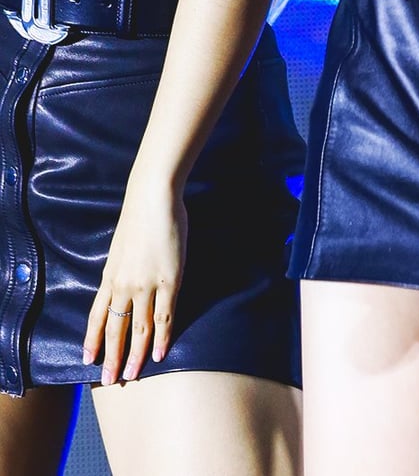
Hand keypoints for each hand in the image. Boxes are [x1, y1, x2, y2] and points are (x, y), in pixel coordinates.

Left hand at [84, 181, 187, 384]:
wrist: (153, 199)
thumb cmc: (139, 219)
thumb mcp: (120, 249)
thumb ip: (120, 271)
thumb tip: (120, 289)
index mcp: (109, 276)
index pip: (96, 315)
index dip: (91, 339)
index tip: (87, 359)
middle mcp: (123, 285)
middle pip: (114, 329)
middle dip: (111, 357)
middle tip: (109, 380)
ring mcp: (146, 285)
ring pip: (138, 329)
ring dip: (134, 355)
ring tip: (132, 375)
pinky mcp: (169, 281)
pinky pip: (164, 317)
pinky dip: (161, 338)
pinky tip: (158, 353)